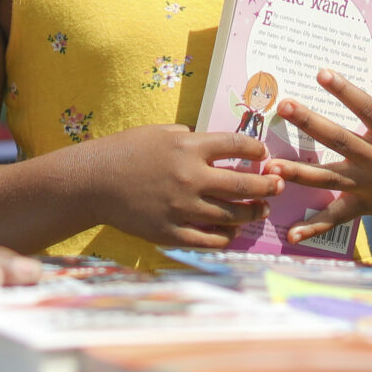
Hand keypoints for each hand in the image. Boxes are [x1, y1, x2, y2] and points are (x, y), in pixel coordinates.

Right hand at [77, 125, 283, 248]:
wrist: (92, 182)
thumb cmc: (124, 151)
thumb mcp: (158, 132)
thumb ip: (189, 136)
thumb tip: (213, 143)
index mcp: (189, 146)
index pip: (239, 145)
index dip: (258, 149)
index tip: (263, 154)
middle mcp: (191, 177)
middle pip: (245, 183)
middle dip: (269, 185)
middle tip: (279, 185)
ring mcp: (182, 207)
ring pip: (233, 215)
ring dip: (253, 212)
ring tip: (260, 210)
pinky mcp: (172, 232)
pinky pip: (211, 239)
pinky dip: (227, 236)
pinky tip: (232, 232)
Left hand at [271, 45, 371, 242]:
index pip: (369, 110)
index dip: (346, 91)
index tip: (322, 72)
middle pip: (340, 141)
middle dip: (311, 124)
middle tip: (284, 105)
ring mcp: (369, 186)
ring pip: (329, 179)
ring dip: (299, 173)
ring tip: (270, 166)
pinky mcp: (364, 205)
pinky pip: (337, 219)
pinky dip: (315, 228)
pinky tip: (292, 234)